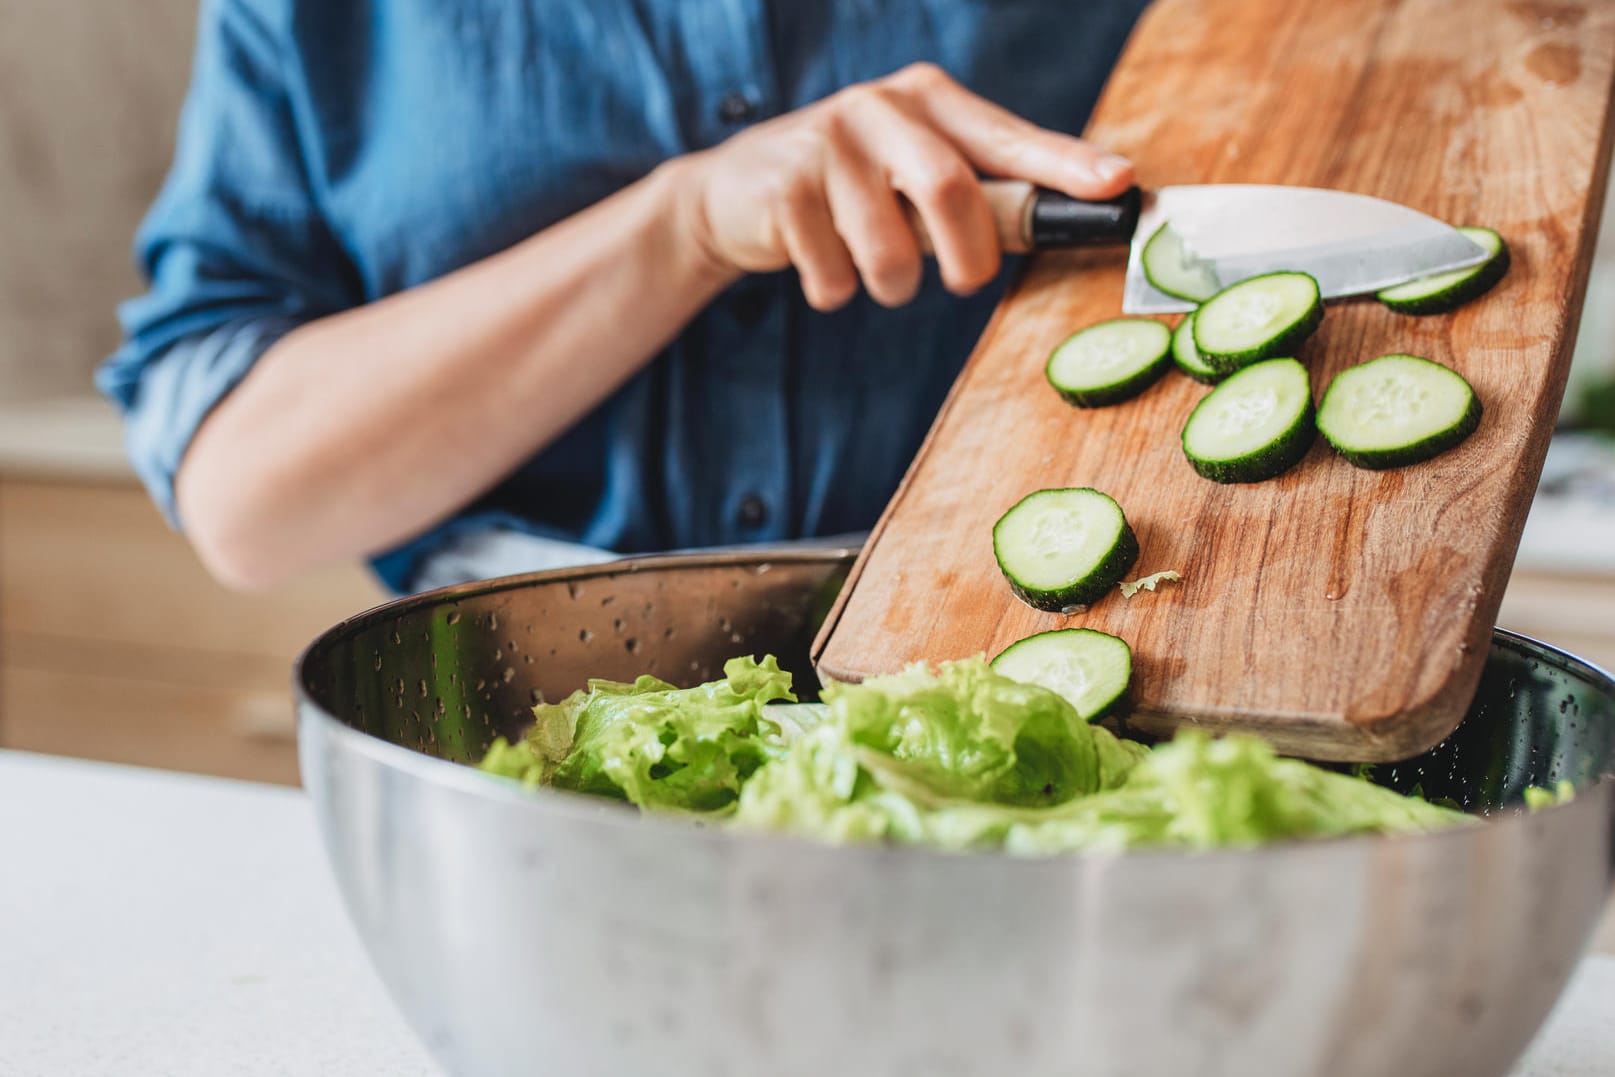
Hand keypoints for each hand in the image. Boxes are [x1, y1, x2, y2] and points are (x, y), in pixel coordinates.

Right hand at [672, 62, 1134, 310]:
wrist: (734, 194)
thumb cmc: (848, 189)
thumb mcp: (911, 170)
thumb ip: (982, 189)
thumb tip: (1073, 214)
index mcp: (926, 98)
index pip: (1008, 136)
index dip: (1065, 165)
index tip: (1117, 186)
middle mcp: (879, 108)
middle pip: (950, 192)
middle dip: (966, 258)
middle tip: (962, 282)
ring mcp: (826, 145)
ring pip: (890, 251)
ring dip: (892, 286)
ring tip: (874, 274)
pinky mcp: (783, 190)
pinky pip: (835, 276)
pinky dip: (837, 291)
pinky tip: (821, 266)